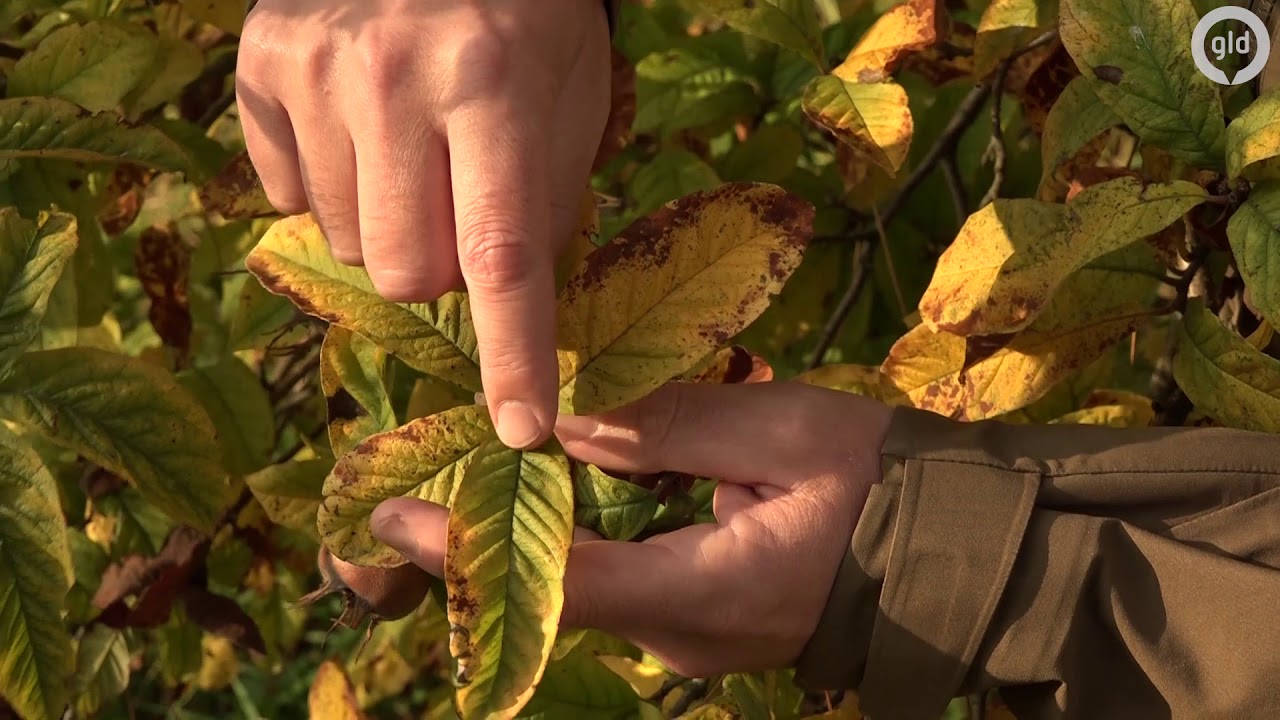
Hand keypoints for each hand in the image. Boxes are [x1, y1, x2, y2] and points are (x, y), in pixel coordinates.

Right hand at [236, 0, 610, 448]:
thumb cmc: (527, 17)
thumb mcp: (570, 98)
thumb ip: (544, 207)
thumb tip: (508, 314)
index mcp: (492, 85)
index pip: (502, 255)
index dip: (514, 354)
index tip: (523, 426)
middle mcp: (393, 78)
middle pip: (405, 273)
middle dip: (441, 272)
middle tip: (461, 210)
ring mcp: (315, 69)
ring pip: (345, 244)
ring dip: (387, 227)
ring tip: (411, 153)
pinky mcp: (260, 64)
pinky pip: (290, 195)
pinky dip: (331, 186)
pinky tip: (360, 128)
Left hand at [369, 382, 893, 676]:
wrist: (947, 549)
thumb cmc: (881, 485)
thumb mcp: (786, 433)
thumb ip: (675, 425)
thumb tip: (569, 424)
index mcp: (706, 592)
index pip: (565, 585)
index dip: (471, 557)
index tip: (391, 521)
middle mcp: (681, 636)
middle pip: (559, 586)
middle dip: (484, 534)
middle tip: (414, 471)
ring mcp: (688, 637)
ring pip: (585, 583)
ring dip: (531, 529)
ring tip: (471, 466)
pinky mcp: (698, 621)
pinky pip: (619, 578)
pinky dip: (577, 535)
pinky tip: (554, 482)